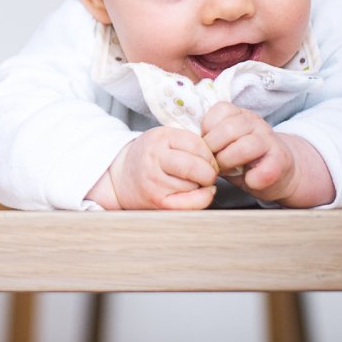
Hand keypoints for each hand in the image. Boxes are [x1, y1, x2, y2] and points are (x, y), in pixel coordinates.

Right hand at [94, 126, 217, 209]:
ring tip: (191, 181)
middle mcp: (154, 159)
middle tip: (207, 172)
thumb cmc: (149, 157)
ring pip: (196, 186)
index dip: (209, 154)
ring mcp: (155, 182)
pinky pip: (192, 204)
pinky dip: (202, 199)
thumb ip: (189, 142)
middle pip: (197, 167)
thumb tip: (219, 158)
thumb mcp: (164, 138)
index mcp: (158, 139)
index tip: (208, 159)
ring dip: (201, 185)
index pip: (197, 145)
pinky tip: (200, 193)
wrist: (122, 177)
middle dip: (209, 172)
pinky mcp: (159, 201)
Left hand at [201, 102, 334, 206]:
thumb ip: (208, 139)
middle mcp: (256, 123)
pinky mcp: (281, 161)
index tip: (206, 145)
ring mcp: (270, 140)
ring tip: (227, 171)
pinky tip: (249, 181)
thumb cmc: (243, 159)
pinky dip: (253, 178)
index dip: (207, 130)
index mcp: (239, 115)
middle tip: (212, 163)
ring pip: (246, 146)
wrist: (280, 172)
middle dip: (214, 149)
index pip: (220, 110)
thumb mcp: (224, 144)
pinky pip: (266, 168)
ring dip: (230, 162)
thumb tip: (186, 144)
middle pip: (229, 128)